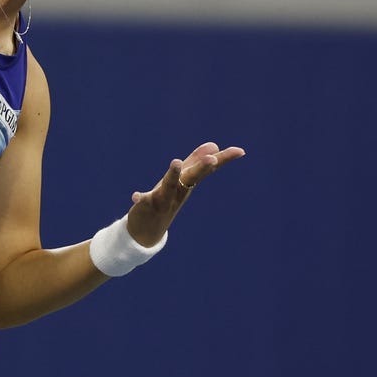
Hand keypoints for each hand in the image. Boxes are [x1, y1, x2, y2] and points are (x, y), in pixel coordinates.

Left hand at [125, 142, 244, 246]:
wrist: (147, 231)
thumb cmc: (165, 200)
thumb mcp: (180, 180)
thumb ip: (195, 162)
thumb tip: (213, 146)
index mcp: (187, 183)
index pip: (207, 169)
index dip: (223, 159)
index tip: (241, 151)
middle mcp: (178, 191)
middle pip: (192, 177)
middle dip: (202, 168)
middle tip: (213, 159)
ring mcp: (163, 199)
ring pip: (169, 187)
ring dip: (173, 175)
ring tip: (176, 162)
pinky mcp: (146, 206)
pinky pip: (144, 201)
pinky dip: (140, 198)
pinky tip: (135, 195)